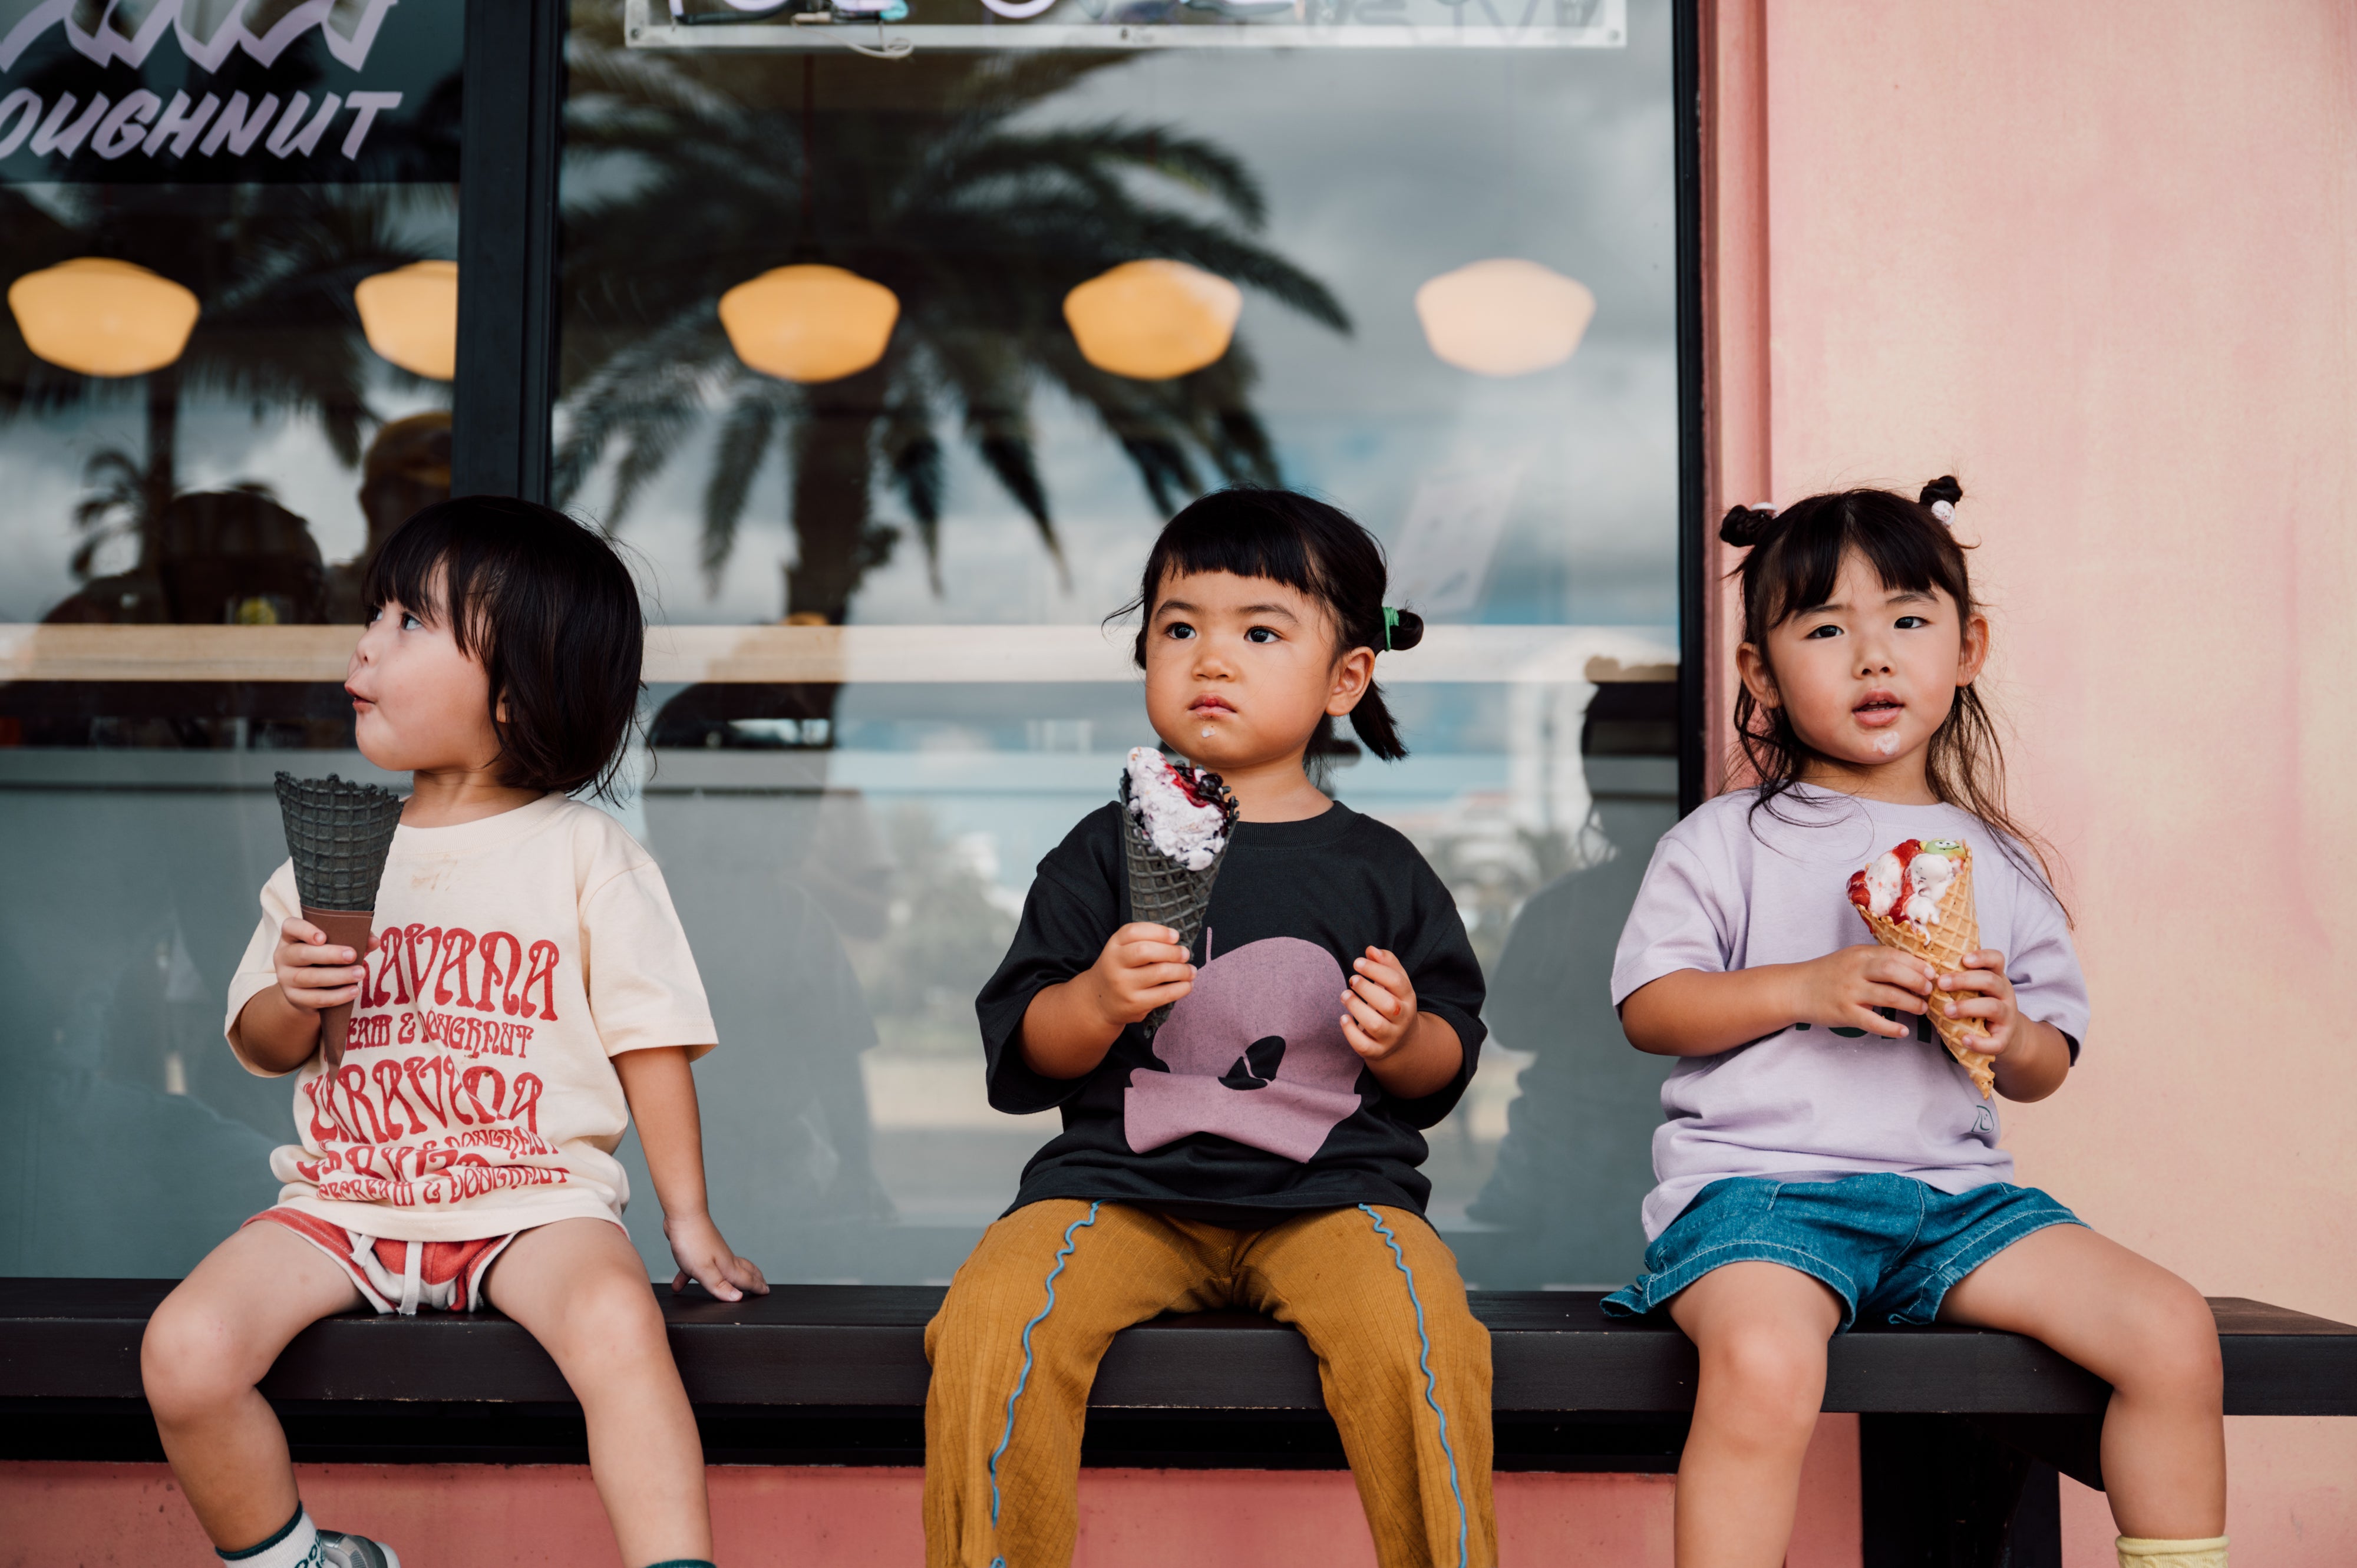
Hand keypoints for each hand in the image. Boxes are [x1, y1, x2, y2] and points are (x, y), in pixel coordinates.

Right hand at [272, 916, 366, 1014]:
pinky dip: (336, 996)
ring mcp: (286, 978)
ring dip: (338, 976)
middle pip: (302, 954)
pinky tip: (353, 991)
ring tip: (360, 974)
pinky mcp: (294, 998)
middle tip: (352, 955)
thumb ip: (354, 938)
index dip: (305, 930)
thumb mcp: (334, 945)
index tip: (323, 937)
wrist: (307, 990)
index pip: (290, 927)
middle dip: (329, 955)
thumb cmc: (324, 959)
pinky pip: (315, 998)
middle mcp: (284, 956)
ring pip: (310, 978)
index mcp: (291, 937)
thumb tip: (373, 941)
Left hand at [664, 1211, 767, 1302]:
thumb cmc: (693, 1242)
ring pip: (723, 1269)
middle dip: (754, 1279)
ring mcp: (711, 1253)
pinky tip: (679, 1284)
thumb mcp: (704, 1270)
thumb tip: (738, 1298)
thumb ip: (720, 1285)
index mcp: (727, 1266)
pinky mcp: (697, 1250)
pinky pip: (697, 1268)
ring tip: (733, 1286)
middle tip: (762, 1284)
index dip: (757, 1287)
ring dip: (730, 1279)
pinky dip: (690, 1277)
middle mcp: (723, 1258)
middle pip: (743, 1271)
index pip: (747, 1280)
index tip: (766, 1292)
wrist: (683, 1214)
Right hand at [1079, 922, 1195, 1029]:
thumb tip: (1176, 941)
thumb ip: (1142, 941)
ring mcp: (1124, 985)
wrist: (1099, 1003)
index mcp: (1113, 946)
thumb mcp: (1121, 951)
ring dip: (1182, 970)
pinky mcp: (1135, 1004)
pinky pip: (1165, 994)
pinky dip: (1182, 988)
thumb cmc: (1119, 971)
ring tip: (1190, 971)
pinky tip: (1187, 985)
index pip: (1134, 932)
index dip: (1159, 931)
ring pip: (1160, 972)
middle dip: (1172, 951)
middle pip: (1146, 950)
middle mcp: (1114, 964)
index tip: (1175, 936)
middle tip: (1185, 954)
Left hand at [1341, 946, 1419, 1061]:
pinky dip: (1350, 1032)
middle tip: (1352, 980)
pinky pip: (1363, 1046)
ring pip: (1375, 1025)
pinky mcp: (1377, 1051)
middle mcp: (1402, 1018)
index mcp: (1408, 998)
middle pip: (1389, 1006)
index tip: (1357, 962)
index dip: (1376, 970)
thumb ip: (1386, 963)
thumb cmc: (1394, 1002)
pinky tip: (1343, 1018)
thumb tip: (1370, 950)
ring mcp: (1390, 1037)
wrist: (1402, 1040)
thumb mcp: (1396, 983)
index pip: (1397, 982)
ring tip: (1345, 995)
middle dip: (1367, 990)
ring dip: (1357, 1007)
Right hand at [1791, 945, 1934, 1038]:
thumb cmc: (1828, 973)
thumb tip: (1914, 969)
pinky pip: (1873, 1023)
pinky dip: (1891, 1028)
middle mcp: (1855, 970)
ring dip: (1911, 1004)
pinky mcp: (1844, 1013)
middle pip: (1893, 971)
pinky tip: (1903, 1031)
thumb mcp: (1851, 958)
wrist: (1796, 989)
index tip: (1931, 973)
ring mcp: (1849, 992)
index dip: (1917, 964)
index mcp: (1860, 954)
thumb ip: (1877, 960)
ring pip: (1889, 997)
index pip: (1895, 955)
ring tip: (1921, 1008)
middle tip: (1928, 990)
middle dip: (1917, 981)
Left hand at [1935, 949, 2021, 1054]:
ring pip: (1993, 1007)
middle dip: (1964, 980)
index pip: (1996, 959)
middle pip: (1990, 980)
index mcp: (1995, 977)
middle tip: (1941, 983)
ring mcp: (2007, 1016)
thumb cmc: (1979, 1006)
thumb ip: (1956, 981)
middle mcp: (2005, 994)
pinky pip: (1995, 1042)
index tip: (1964, 959)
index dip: (1982, 957)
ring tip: (1946, 1011)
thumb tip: (1921, 973)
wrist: (2004, 1035)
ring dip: (1967, 1007)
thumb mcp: (1973, 990)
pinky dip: (1979, 1042)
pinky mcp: (2005, 1038)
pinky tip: (1964, 1039)